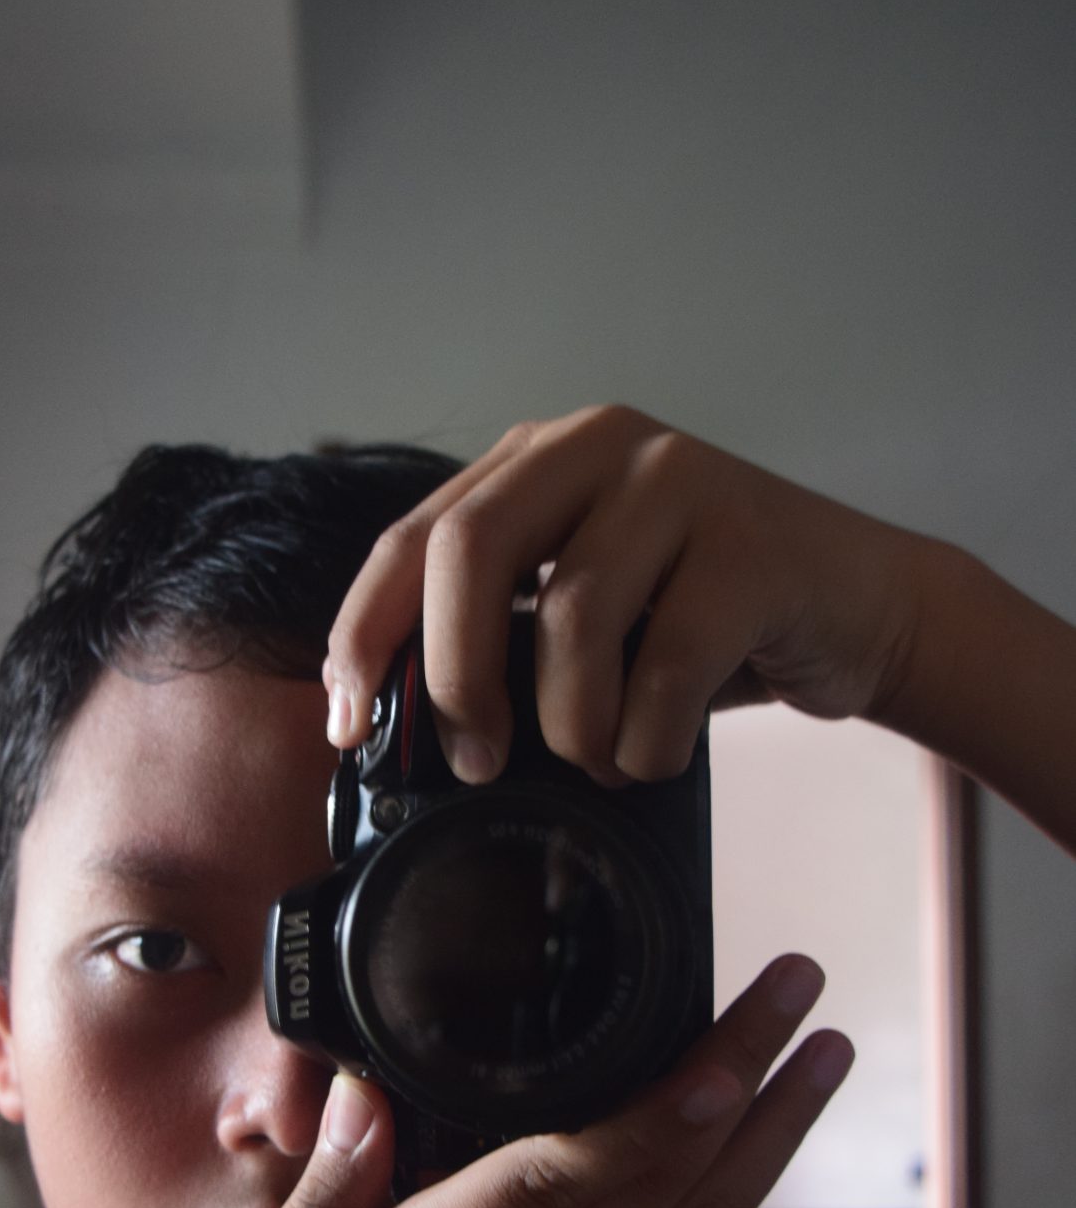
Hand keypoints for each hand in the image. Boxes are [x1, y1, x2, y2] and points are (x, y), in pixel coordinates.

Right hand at [201, 953, 851, 1207]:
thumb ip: (326, 1195)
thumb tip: (366, 1090)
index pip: (565, 1179)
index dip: (652, 1115)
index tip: (723, 1056)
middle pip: (664, 1182)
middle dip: (743, 1079)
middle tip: (799, 989)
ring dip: (766, 1139)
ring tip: (821, 1059)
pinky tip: (745, 1163)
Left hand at [324, 405, 931, 785]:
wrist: (860, 607)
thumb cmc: (703, 622)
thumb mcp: (586, 615)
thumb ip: (499, 635)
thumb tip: (389, 727)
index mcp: (537, 460)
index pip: (412, 538)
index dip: (365, 635)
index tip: (347, 724)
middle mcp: (599, 446)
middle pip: (469, 550)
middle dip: (454, 677)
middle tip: (474, 761)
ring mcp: (681, 481)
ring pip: (571, 616)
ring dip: (573, 727)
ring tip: (602, 762)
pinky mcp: (753, 543)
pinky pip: (667, 665)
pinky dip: (647, 742)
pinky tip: (655, 755)